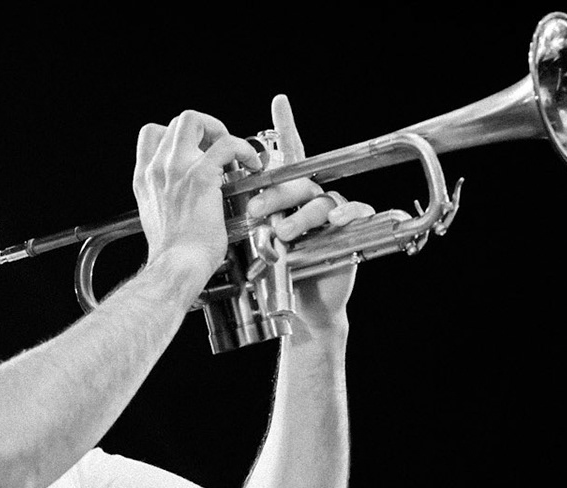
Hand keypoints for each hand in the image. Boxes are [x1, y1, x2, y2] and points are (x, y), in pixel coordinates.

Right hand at [133, 109, 261, 278]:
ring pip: (194, 119)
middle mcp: (157, 169)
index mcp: (145, 178)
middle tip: (219, 148)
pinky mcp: (201, 176)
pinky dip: (243, 149)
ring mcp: (177, 169)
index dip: (177, 135)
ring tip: (234, 151)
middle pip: (175, 122)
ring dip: (218, 129)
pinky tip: (252, 164)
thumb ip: (166, 198)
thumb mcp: (159, 219)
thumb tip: (183, 195)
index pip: (152, 134)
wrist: (176, 267)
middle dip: (203, 127)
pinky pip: (226, 144)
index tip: (196, 151)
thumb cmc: (174, 255)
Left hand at [243, 93, 376, 331]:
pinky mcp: (350, 229)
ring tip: (282, 234)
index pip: (284, 157)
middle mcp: (309, 198)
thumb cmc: (277, 273)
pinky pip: (353, 212)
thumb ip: (243, 216)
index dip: (285, 127)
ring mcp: (331, 213)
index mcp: (287, 195)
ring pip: (319, 200)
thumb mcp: (254, 241)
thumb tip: (214, 196)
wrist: (301, 307)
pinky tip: (335, 222)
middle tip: (255, 210)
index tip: (279, 102)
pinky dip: (345, 214)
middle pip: (296, 181)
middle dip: (274, 194)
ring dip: (300, 215)